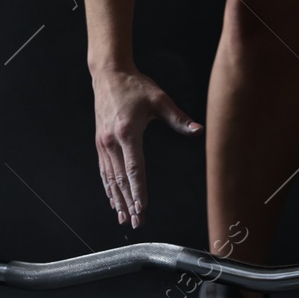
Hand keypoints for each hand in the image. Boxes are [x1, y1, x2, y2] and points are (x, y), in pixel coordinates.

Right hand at [92, 67, 202, 227]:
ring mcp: (103, 142)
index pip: (134, 168)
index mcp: (127, 132)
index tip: (142, 209)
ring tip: (123, 218)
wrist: (109, 74)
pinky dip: (108, 187)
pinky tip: (113, 199)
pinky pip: (104, 169)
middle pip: (120, 179)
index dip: (138, 191)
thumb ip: (178, 118)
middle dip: (129, 203)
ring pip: (110, 178)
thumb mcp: (160, 100)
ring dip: (117, 199)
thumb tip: (198, 130)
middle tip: (136, 222)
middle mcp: (112, 141)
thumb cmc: (135, 86)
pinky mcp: (100, 142)